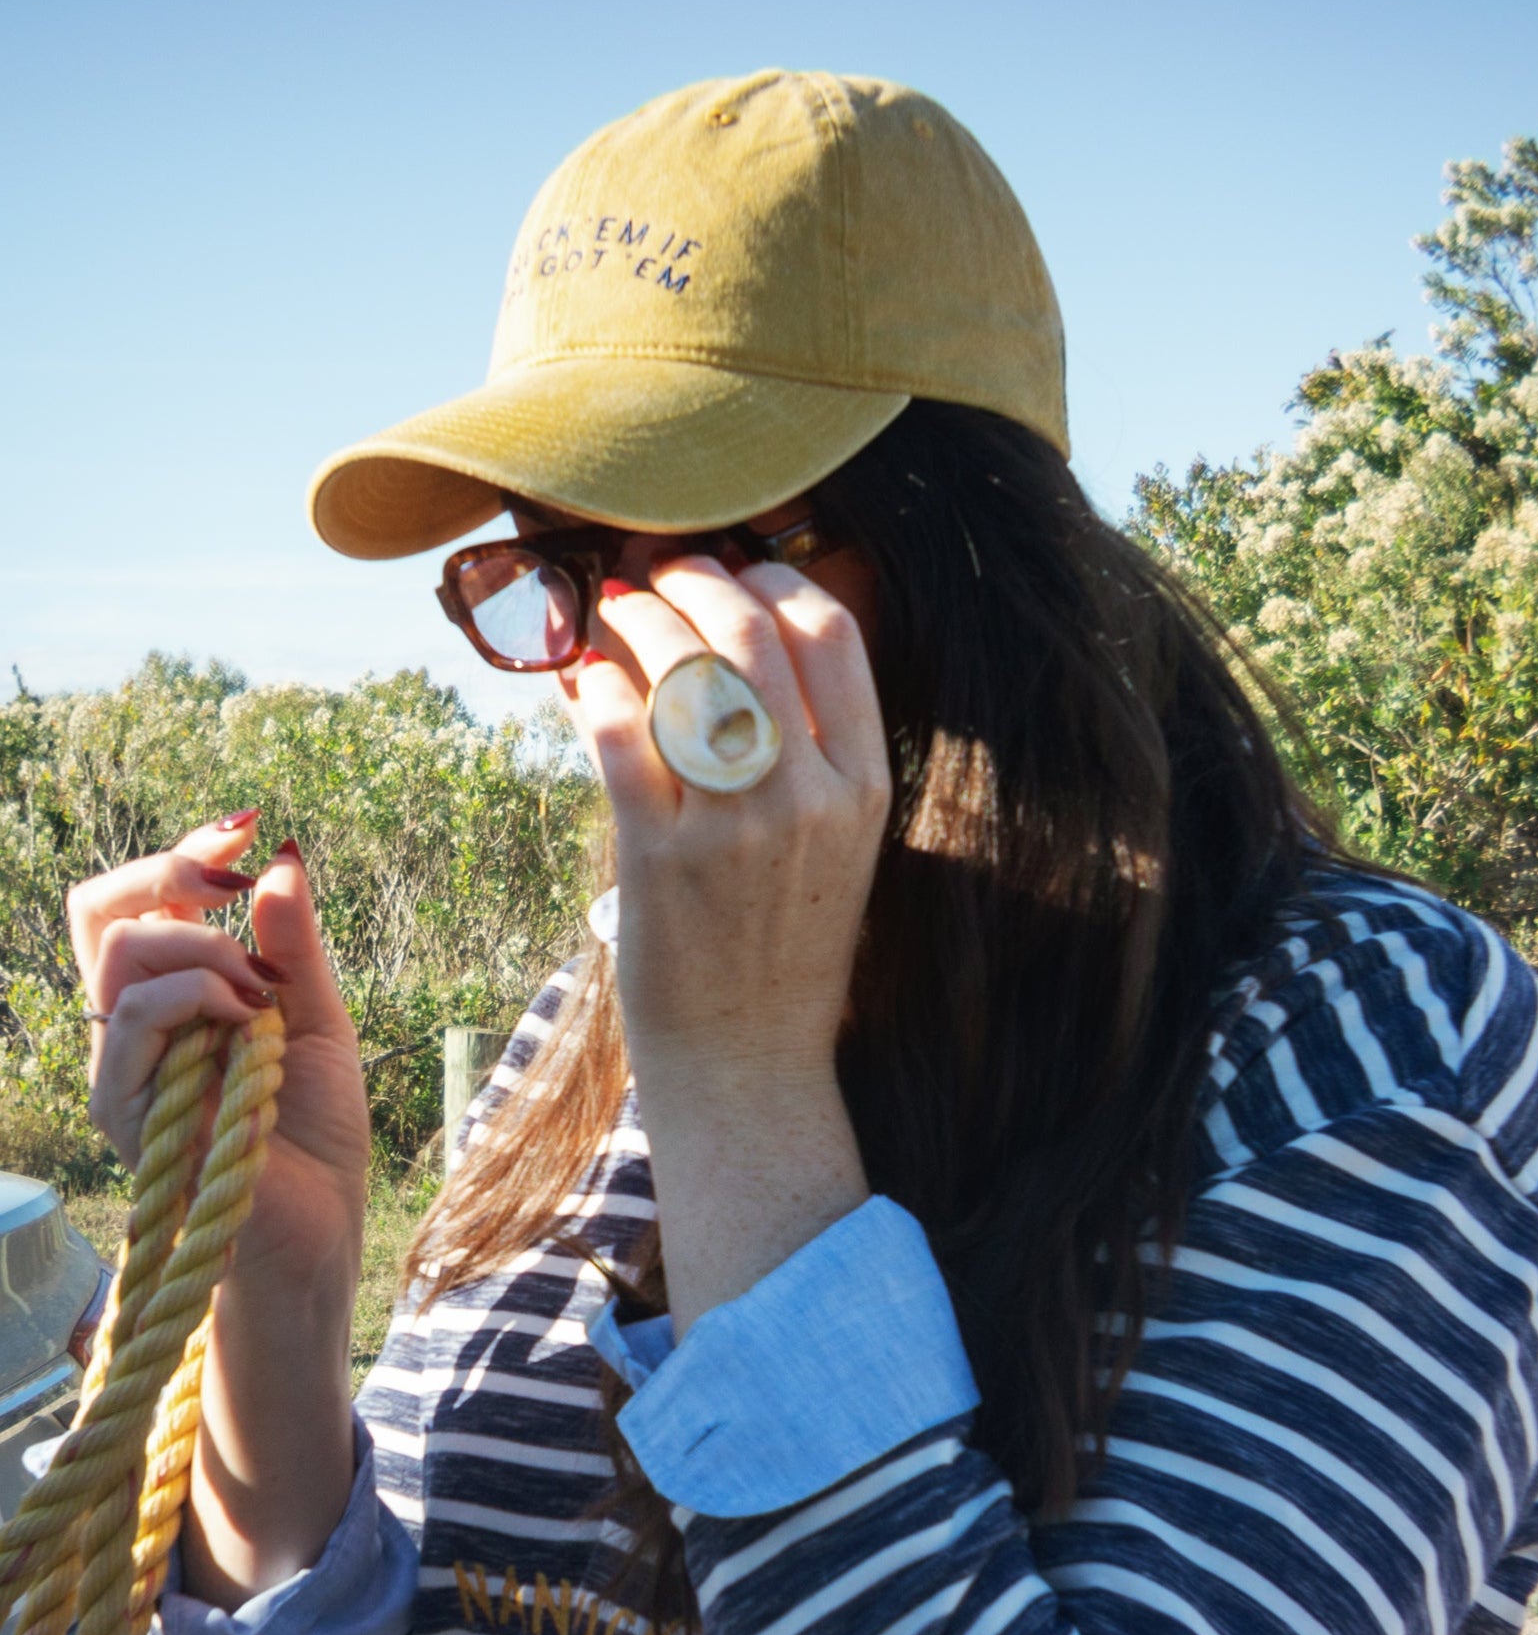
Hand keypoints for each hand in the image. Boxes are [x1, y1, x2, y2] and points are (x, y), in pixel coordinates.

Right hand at [70, 820, 367, 1596]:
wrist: (315, 1232)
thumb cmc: (314, 1140)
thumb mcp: (320, 1024)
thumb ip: (295, 947)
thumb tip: (277, 857)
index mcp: (177, 1003)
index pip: (142, 904)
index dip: (180, 853)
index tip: (244, 830)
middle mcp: (134, 1028)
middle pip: (102, 910)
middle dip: (174, 876)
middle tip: (239, 890)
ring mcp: (121, 1066)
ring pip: (123, 954)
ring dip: (208, 952)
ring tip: (265, 1000)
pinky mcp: (123, 1105)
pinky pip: (136, 1014)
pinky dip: (202, 996)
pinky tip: (252, 1025)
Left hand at [561, 552, 890, 1328]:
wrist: (749, 1064)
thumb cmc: (784, 950)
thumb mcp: (836, 847)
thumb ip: (812, 756)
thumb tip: (742, 646)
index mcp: (864, 789)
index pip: (832, 636)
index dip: (775, 580)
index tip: (737, 570)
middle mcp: (808, 798)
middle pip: (749, 632)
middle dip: (692, 579)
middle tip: (655, 573)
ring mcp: (734, 828)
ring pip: (679, 669)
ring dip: (631, 618)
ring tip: (607, 611)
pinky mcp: (658, 857)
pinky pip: (616, 733)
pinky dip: (588, 687)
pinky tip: (576, 677)